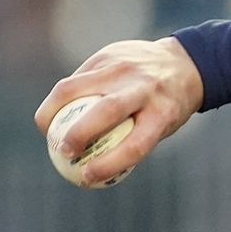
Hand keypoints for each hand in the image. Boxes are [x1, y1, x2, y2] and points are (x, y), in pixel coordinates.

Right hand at [34, 37, 205, 185]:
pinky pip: (77, 77)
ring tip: (46, 130)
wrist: (184, 62)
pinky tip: (57, 109)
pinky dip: (63, 96)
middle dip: (77, 135)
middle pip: (105, 112)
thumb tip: (90, 170)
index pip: (135, 145)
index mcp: (164, 113)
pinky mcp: (108, 54)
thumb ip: (131, 142)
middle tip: (62, 152)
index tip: (85, 176)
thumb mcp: (164, 126)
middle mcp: (144, 88)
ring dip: (52, 111)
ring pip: (75, 88)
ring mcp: (124, 68)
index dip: (107, 165)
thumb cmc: (168, 106)